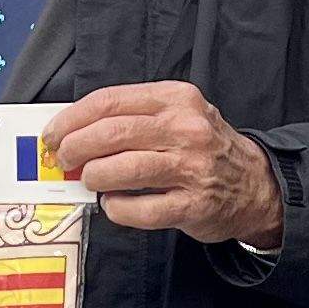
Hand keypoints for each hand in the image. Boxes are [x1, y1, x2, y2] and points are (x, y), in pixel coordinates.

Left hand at [50, 82, 283, 247]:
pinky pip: (140, 209)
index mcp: (176, 99)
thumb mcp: (177, 114)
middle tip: (64, 159)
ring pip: (124, 169)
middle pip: (112, 133)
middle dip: (76, 147)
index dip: (72, 119)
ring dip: (94, 176)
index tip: (53, 133)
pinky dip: (118, 208)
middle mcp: (186, 128)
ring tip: (90, 180)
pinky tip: (114, 204)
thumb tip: (73, 131)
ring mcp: (192, 168)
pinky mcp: (193, 205)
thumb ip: (132, 117)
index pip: (109, 101)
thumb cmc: (204, 148)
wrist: (255, 184)